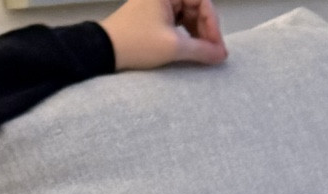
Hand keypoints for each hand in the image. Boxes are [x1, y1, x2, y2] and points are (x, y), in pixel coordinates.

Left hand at [102, 0, 225, 70]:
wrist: (106, 50)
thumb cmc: (136, 43)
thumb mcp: (174, 47)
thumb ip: (202, 50)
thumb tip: (222, 54)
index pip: (201, 1)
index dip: (213, 24)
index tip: (217, 47)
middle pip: (196, 7)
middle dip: (206, 30)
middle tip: (213, 53)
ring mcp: (158, 2)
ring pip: (188, 15)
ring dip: (198, 34)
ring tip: (202, 53)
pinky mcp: (153, 14)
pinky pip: (178, 21)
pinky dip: (187, 35)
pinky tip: (190, 49)